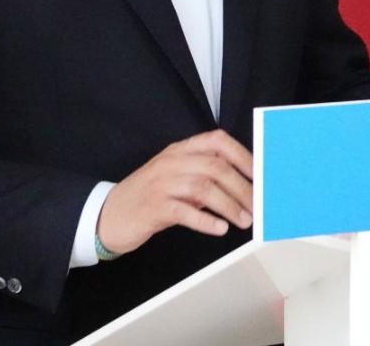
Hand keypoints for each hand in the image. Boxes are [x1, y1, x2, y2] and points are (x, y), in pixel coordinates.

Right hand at [96, 129, 253, 255]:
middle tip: (257, 205)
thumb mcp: (177, 178)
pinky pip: (184, 212)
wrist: (109, 215)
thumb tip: (243, 186)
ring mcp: (161, 183)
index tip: (260, 173)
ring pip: (203, 188)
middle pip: (215, 167)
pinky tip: (219, 228)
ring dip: (229, 205)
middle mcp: (171, 162)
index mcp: (180, 150)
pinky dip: (205, 220)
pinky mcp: (153, 207)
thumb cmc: (149, 196)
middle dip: (242, 187)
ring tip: (244, 220)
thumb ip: (205, 177)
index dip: (242, 155)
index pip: (217, 141)